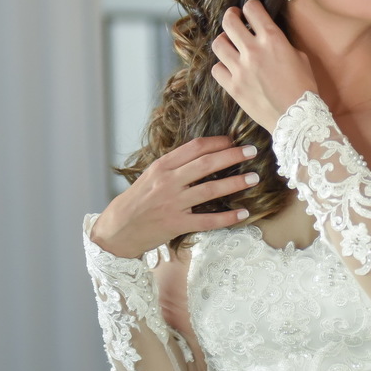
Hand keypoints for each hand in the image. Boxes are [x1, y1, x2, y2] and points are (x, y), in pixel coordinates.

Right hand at [91, 137, 258, 257]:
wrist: (116, 230)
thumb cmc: (137, 201)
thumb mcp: (151, 176)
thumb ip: (175, 166)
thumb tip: (204, 154)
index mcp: (162, 166)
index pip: (194, 148)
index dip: (217, 142)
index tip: (234, 140)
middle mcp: (168, 182)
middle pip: (206, 164)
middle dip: (232, 156)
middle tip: (253, 152)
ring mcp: (172, 204)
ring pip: (210, 190)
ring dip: (235, 183)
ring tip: (253, 179)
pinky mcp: (176, 224)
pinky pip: (207, 220)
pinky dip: (227, 217)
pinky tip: (243, 213)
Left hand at [211, 0, 317, 130]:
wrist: (297, 118)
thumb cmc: (304, 88)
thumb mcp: (300, 57)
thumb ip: (281, 44)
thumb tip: (269, 39)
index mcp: (273, 39)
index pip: (252, 9)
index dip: (250, 7)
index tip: (250, 11)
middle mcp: (253, 50)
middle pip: (229, 22)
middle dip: (231, 16)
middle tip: (234, 19)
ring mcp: (240, 69)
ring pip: (218, 43)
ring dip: (224, 41)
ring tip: (230, 44)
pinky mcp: (232, 86)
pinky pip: (216, 69)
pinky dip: (222, 66)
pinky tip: (230, 68)